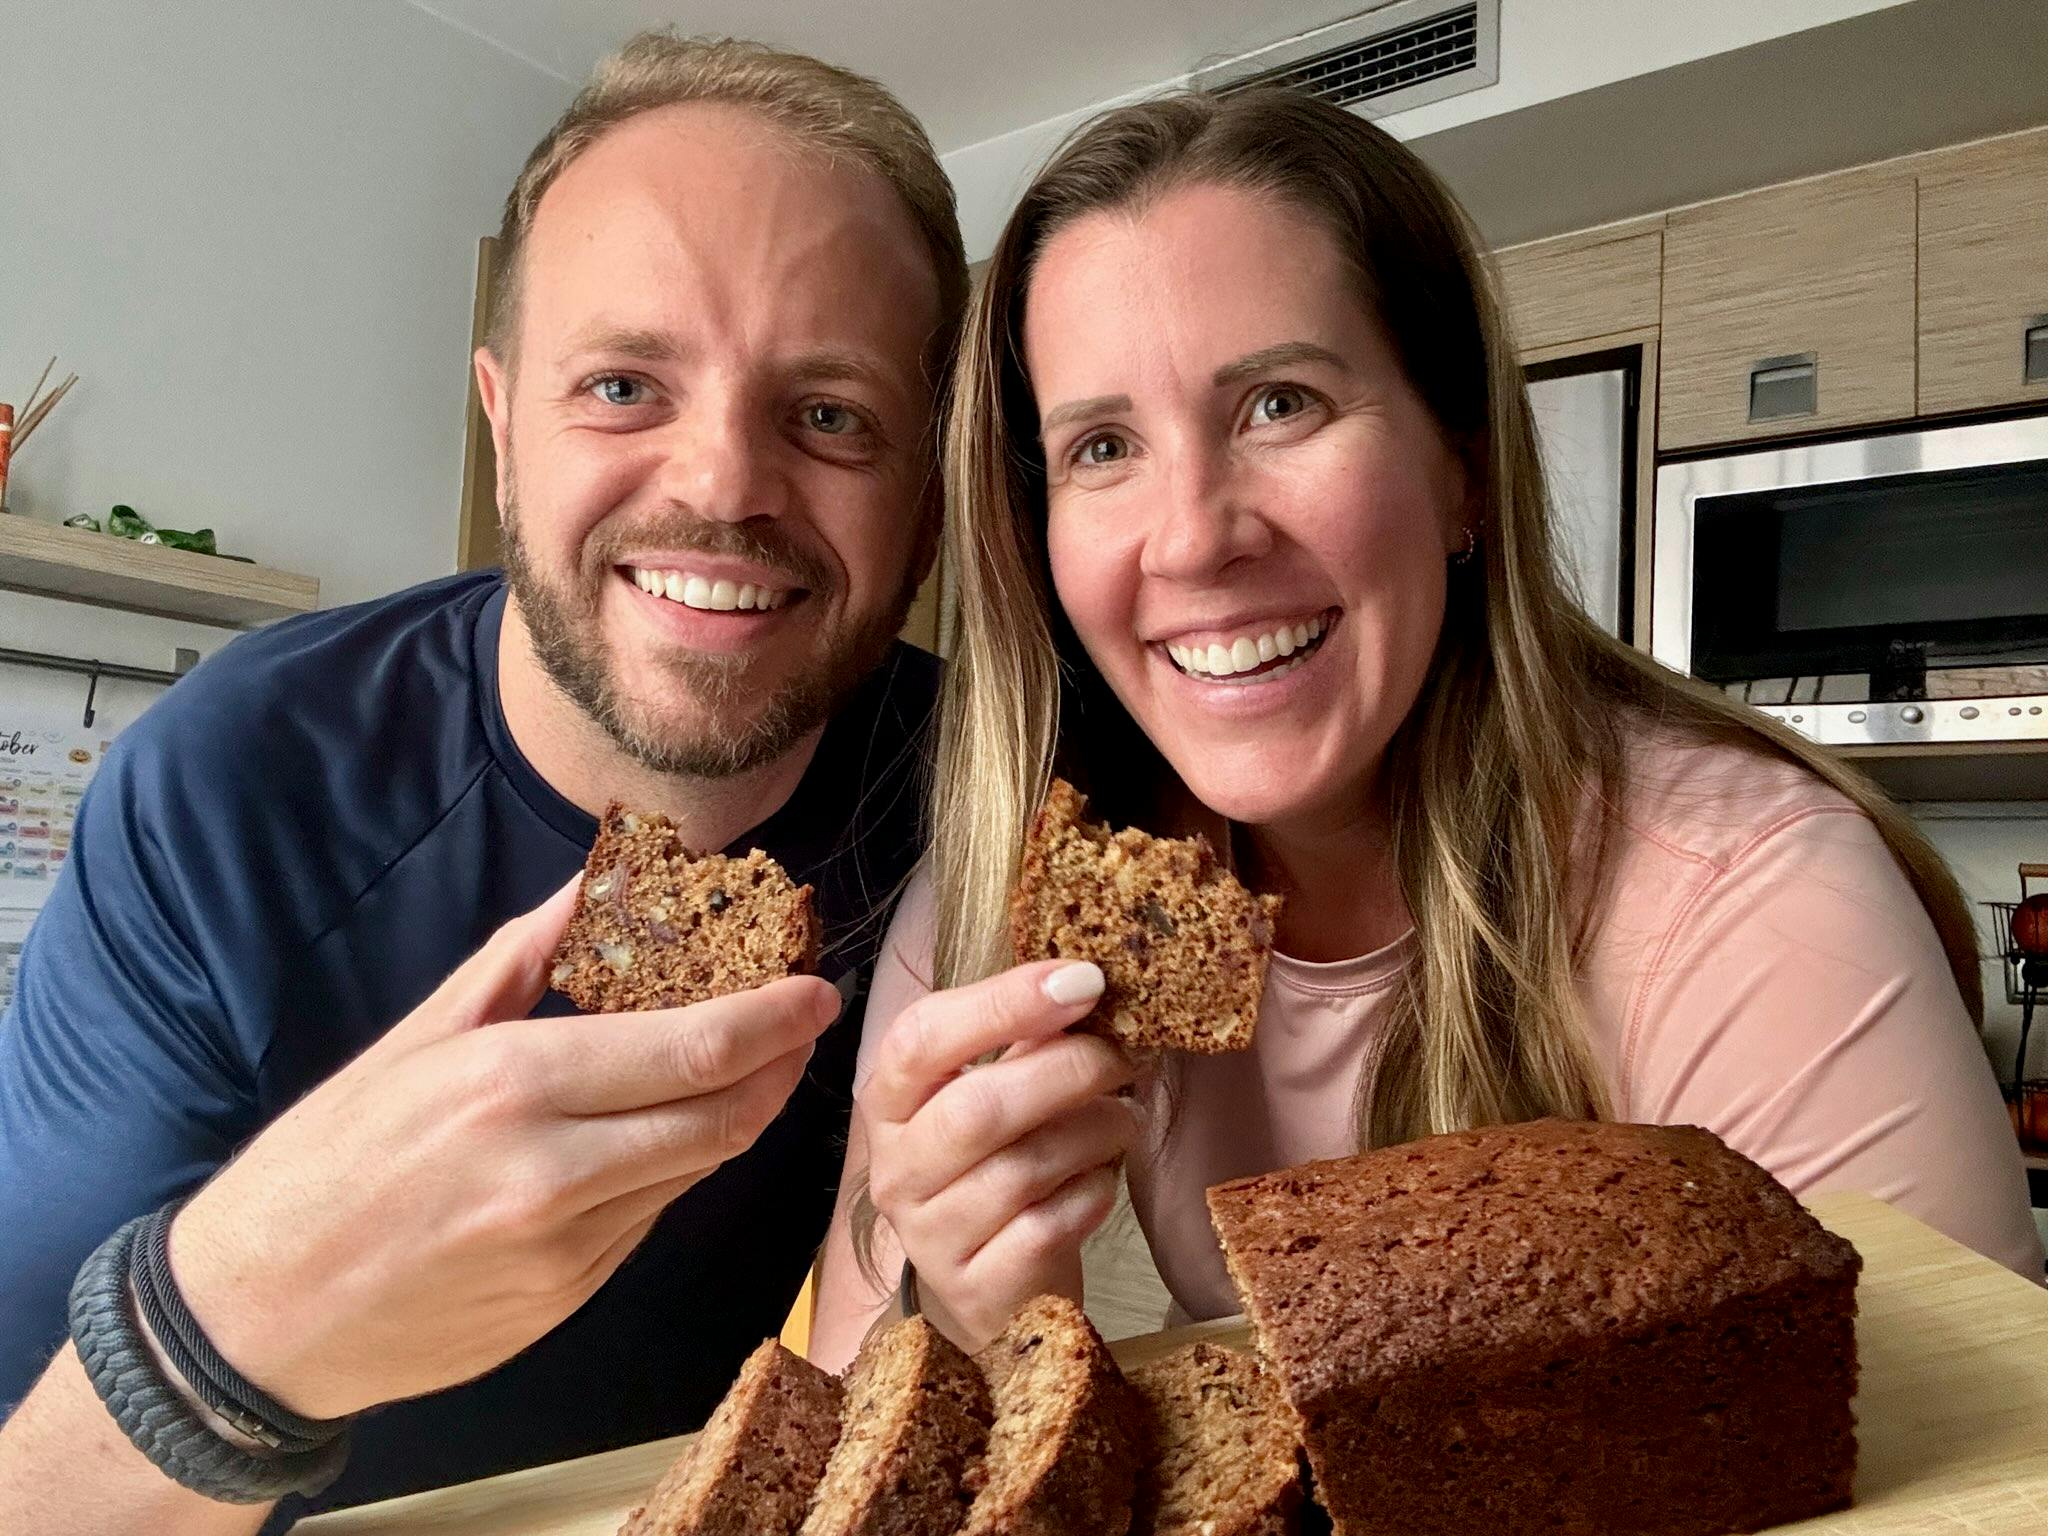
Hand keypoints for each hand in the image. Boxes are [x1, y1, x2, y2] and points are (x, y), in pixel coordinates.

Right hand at [166, 878, 840, 1418]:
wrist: (256, 1316)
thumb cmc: (325, 1163)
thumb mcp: (414, 1042)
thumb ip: (517, 962)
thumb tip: (589, 888)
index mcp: (514, 1084)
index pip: (691, 1049)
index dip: (773, 1020)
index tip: (815, 991)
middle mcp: (553, 1170)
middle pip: (721, 1116)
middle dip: (780, 1068)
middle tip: (802, 1029)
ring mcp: (566, 1246)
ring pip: (694, 1169)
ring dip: (734, 1117)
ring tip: (747, 1069)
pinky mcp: (568, 1299)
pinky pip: (649, 1220)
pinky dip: (671, 1170)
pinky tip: (661, 1136)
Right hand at [859, 960, 1140, 1351]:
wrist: (995, 1283)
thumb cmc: (1000, 1164)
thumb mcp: (997, 1093)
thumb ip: (1027, 1041)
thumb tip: (1087, 982)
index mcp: (890, 1100)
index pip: (923, 1037)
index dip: (1004, 1002)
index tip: (1083, 980)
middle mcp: (896, 1168)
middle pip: (976, 1108)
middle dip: (1066, 1071)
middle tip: (1123, 1057)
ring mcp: (929, 1235)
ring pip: (1020, 1170)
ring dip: (1092, 1133)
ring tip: (1126, 1119)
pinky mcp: (974, 1289)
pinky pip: (1044, 1230)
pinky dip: (1089, 1195)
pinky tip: (1102, 1181)